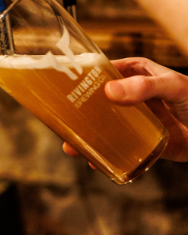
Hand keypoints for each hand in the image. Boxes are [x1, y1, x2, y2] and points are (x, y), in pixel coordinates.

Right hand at [63, 57, 187, 162]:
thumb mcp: (173, 87)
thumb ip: (144, 86)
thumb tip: (109, 92)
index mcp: (136, 72)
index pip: (103, 71)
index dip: (82, 78)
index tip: (61, 87)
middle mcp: (132, 94)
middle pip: (98, 101)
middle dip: (78, 113)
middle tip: (61, 124)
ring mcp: (136, 118)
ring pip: (105, 126)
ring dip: (87, 137)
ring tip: (71, 148)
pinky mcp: (144, 141)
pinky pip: (120, 147)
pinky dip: (106, 154)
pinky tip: (95, 162)